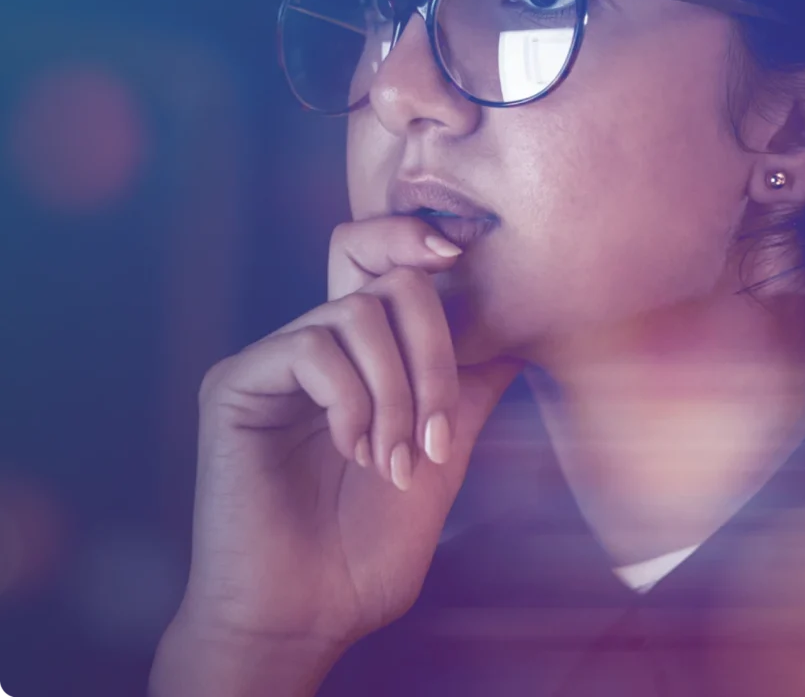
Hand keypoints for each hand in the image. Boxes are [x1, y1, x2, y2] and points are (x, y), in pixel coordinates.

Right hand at [151, 216, 521, 694]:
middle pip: (381, 271)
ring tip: (394, 460)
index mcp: (364, 356)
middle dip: (434, 346)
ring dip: (396, 390)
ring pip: (356, 311)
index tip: (464, 247)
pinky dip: (351, 400)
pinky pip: (311, 348)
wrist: (307, 615)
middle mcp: (318, 344)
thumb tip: (521, 332)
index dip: (416, 235)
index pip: (384, 262)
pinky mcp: (237, 382)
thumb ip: (471, 387)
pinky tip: (353, 451)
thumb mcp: (443, 454)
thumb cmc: (371, 544)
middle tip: (437, 430)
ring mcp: (276, 360)